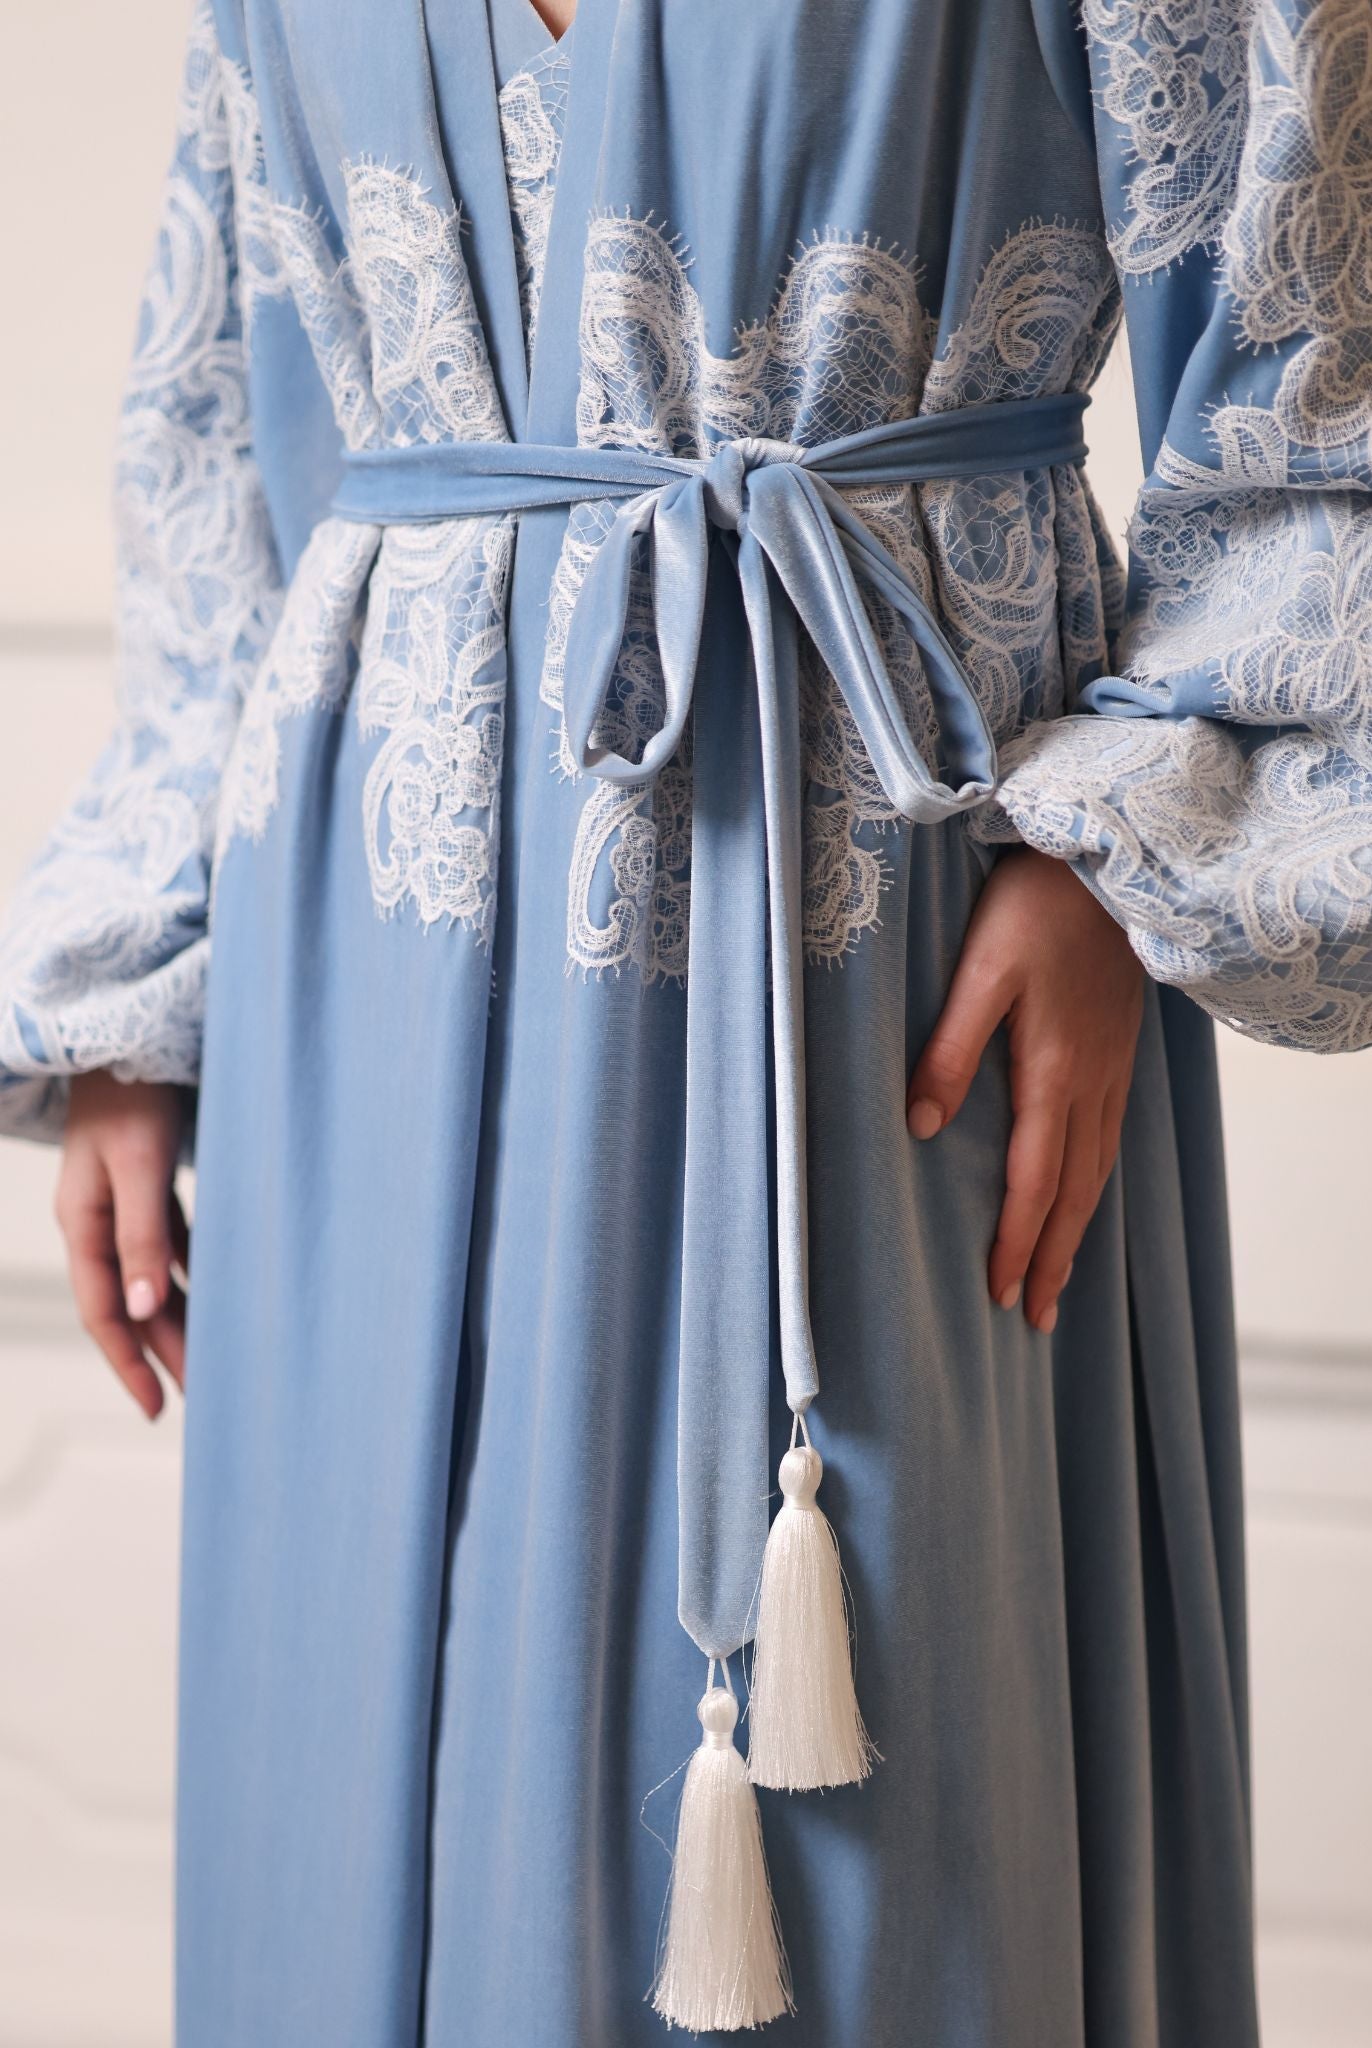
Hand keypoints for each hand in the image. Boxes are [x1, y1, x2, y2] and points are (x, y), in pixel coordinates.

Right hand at [55, 1073, 190, 1418]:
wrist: (133, 1033)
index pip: (102, 1311)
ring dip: (178, 1317)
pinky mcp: (150, 1183)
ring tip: (212, 1357)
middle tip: (202, 1396)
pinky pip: (171, 1244)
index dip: (128, 1362)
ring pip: (151, 1276)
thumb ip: (141, 1235)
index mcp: (83, 1222)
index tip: (158, 1406)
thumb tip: (141, 1309)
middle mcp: (98, 1219)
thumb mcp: (137, 1166)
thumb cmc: (132, 1093)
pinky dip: (191, 1273)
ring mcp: (123, 1202)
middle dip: (161, 1351)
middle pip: (129, 1302)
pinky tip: (218, 1293)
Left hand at [906, 846, 1143, 1333]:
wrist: (1109, 863)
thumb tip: (918, 1125)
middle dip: (1055, 1259)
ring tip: (1060, 1280)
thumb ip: (949, 1050)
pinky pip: (1111, 1141)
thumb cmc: (1034, 910)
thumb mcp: (980, 974)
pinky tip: (1086, 1194)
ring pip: (1099, 1171)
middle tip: (1036, 1319)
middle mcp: (1092, 1085)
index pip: (1035, 1181)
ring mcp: (1113, 1072)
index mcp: (1054, 1074)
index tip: (1001, 1297)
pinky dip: (1096, 1185)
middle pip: (1076, 1193)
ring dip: (1078, 1231)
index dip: (1018, 1243)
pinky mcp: (1119, 1054)